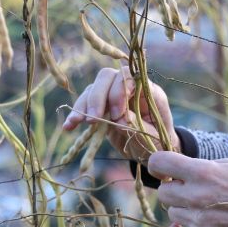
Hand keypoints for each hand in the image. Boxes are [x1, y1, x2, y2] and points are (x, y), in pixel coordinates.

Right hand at [62, 67, 180, 161]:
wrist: (153, 150)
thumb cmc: (158, 143)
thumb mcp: (152, 138)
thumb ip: (138, 128)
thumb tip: (119, 120)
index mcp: (148, 90)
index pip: (129, 77)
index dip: (119, 92)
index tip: (117, 115)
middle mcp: (129, 88)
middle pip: (107, 77)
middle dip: (97, 97)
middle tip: (93, 119)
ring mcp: (113, 96)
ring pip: (92, 90)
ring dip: (82, 106)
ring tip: (75, 123)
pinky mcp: (101, 107)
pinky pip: (85, 105)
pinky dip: (76, 115)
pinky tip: (69, 126)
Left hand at [148, 152, 227, 226]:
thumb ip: (199, 166)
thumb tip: (173, 173)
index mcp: (203, 171)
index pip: (159, 162)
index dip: (158, 166)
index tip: (164, 171)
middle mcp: (197, 194)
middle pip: (163, 193)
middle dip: (174, 191)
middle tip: (191, 193)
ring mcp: (200, 219)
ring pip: (171, 214)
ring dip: (182, 212)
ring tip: (202, 210)